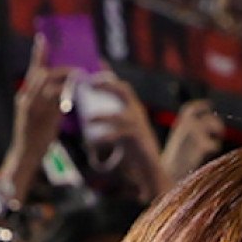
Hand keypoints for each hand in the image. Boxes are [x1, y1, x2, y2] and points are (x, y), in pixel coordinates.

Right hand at [0, 33, 67, 204]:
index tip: (44, 38)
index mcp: (24, 97)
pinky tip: (75, 88)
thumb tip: (65, 91)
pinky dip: (65, 89)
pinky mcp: (40, 115)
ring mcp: (32, 106)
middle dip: (57, 64)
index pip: (33, 71)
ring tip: (78, 72)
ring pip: (47, 81)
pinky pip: (54, 96)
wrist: (26, 156)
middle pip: (41, 72)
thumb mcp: (40, 117)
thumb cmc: (35, 138)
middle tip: (73, 60)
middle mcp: (26, 98)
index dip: (39, 54)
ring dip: (64, 74)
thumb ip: (49, 103)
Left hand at [84, 73, 166, 200]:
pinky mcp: (140, 142)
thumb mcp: (122, 135)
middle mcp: (139, 115)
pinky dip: (105, 138)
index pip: (123, 88)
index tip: (95, 69)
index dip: (109, 77)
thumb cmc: (136, 155)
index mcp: (135, 111)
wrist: (153, 172)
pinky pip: (121, 136)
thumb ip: (111, 125)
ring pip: (120, 116)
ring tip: (87, 121)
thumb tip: (88, 120)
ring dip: (102, 118)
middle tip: (89, 85)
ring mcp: (141, 127)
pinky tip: (93, 143)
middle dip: (107, 86)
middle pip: (125, 91)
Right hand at [160, 96, 225, 186]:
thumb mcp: (180, 143)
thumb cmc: (174, 163)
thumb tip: (210, 126)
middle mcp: (186, 124)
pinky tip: (206, 157)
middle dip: (217, 124)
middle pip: (209, 118)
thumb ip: (191, 133)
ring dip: (218, 135)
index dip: (202, 105)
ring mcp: (194, 133)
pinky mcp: (201, 144)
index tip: (210, 104)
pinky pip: (215, 144)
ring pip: (215, 127)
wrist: (168, 175)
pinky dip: (214, 150)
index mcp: (179, 124)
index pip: (191, 109)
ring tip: (214, 146)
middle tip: (219, 133)